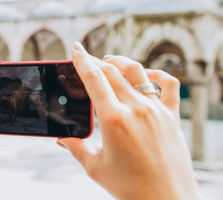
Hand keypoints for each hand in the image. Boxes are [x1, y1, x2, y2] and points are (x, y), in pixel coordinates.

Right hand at [58, 42, 202, 199]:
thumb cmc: (130, 187)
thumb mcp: (95, 167)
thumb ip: (76, 148)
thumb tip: (61, 138)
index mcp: (113, 119)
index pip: (93, 78)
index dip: (82, 60)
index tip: (75, 48)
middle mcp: (136, 108)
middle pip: (112, 71)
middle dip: (96, 61)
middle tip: (87, 58)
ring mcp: (156, 110)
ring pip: (137, 71)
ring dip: (121, 62)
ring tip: (110, 61)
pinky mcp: (172, 115)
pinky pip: (169, 84)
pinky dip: (157, 73)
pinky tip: (147, 74)